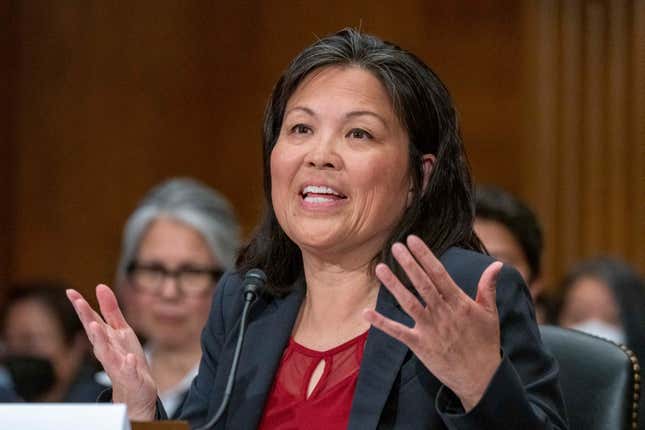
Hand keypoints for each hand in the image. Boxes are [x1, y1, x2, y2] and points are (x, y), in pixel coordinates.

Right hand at [67, 285, 156, 419]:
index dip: (82, 306)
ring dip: (100, 340)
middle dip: (87, 318)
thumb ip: (110, 310)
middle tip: (78, 302)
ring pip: (106, 354)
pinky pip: (129, 371)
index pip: (91, 320)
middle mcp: (107, 351)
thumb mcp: (120, 330)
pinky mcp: (131, 378)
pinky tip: (130, 358)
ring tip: (95, 326)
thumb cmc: (125, 357)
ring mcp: (118, 365)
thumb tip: (100, 286)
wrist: (136, 390)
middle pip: (95, 334)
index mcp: (105, 339)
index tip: (71, 291)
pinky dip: (129, 365)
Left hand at [363, 235, 502, 410]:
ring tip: (380, 268)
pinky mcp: (420, 345)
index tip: (413, 240)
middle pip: (423, 284)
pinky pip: (398, 332)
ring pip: (409, 303)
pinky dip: (381, 323)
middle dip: (409, 264)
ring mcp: (430, 329)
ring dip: (393, 285)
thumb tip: (497, 264)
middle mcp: (443, 313)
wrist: (481, 378)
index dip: (425, 256)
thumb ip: (488, 287)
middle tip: (396, 246)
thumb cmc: (486, 343)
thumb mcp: (490, 313)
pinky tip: (365, 313)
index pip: (439, 274)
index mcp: (460, 303)